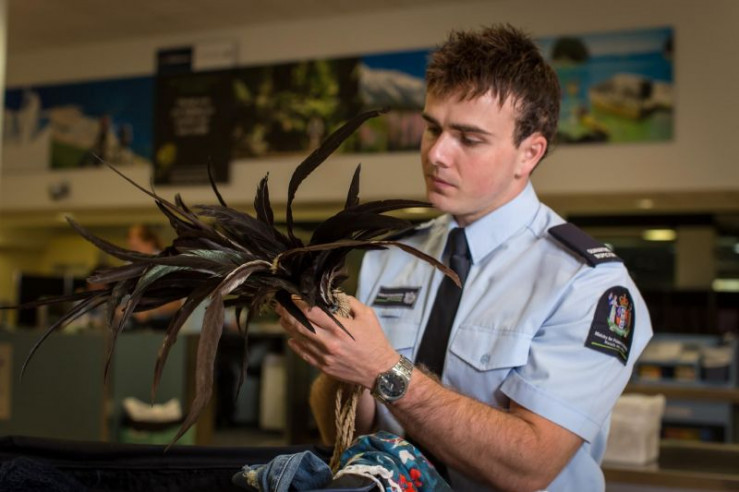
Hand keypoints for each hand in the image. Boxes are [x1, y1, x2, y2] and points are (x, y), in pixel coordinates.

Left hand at [276, 296, 397, 388]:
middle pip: (300, 325)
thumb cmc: (375, 341)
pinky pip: (304, 355)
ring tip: (282, 319)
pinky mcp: (323, 367)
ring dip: (288, 328)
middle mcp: (329, 342)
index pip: (312, 312)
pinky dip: (295, 345)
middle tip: (279, 306)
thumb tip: (335, 296)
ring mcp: (324, 356)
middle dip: (287, 314)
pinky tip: (291, 338)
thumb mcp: (368, 315)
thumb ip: (351, 302)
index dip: (299, 303)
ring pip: (299, 339)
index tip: (292, 297)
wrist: (380, 371)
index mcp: (339, 328)